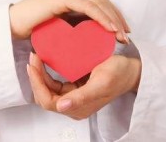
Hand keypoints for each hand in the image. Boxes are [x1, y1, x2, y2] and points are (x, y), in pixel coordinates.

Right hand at [9, 0, 129, 41]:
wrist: (13, 25)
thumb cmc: (36, 26)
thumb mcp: (62, 21)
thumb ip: (77, 19)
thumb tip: (98, 29)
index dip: (114, 14)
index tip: (123, 30)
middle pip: (102, 0)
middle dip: (117, 18)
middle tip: (126, 36)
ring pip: (98, 3)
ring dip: (113, 20)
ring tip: (121, 36)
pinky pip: (88, 7)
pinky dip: (102, 18)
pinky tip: (110, 29)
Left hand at [27, 52, 141, 119]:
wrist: (131, 70)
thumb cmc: (119, 74)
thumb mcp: (100, 83)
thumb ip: (82, 97)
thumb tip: (62, 106)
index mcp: (78, 108)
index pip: (48, 101)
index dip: (37, 83)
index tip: (34, 64)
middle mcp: (73, 105)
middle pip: (45, 96)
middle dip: (36, 78)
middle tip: (33, 57)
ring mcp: (73, 96)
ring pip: (47, 89)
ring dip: (39, 74)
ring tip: (37, 56)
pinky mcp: (75, 87)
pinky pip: (55, 83)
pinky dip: (47, 72)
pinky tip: (45, 60)